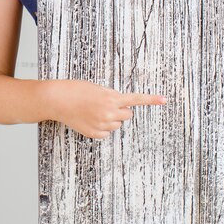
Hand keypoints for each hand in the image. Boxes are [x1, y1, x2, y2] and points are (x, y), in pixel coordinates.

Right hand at [48, 79, 166, 138]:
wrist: (59, 99)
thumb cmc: (77, 90)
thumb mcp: (98, 88)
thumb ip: (112, 97)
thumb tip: (120, 107)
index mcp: (112, 98)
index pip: (136, 99)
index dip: (151, 100)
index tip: (164, 100)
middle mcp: (109, 112)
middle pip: (127, 115)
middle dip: (121, 110)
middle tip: (106, 104)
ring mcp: (102, 125)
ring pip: (117, 125)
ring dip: (110, 119)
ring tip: (94, 111)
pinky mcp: (95, 134)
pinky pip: (107, 133)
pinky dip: (102, 128)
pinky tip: (90, 120)